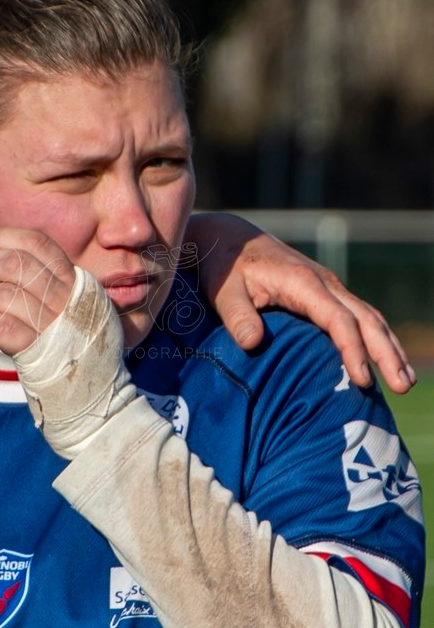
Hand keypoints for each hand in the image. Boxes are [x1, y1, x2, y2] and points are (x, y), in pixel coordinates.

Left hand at [0, 228, 76, 354]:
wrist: (85, 372)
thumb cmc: (60, 325)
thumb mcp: (61, 293)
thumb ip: (35, 272)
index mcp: (69, 277)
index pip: (36, 243)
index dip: (1, 237)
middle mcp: (62, 297)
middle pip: (14, 264)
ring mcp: (50, 324)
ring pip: (2, 295)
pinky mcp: (34, 348)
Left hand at [187, 213, 415, 393]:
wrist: (229, 240)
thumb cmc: (225, 268)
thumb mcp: (223, 291)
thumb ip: (237, 316)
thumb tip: (253, 343)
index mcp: (303, 283)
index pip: (338, 319)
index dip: (352, 350)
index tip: (360, 379)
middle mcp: (325, 284)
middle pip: (367, 320)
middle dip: (387, 353)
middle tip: (402, 387)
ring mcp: (329, 288)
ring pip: (370, 318)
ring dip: (389, 348)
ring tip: (404, 381)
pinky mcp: (326, 295)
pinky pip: (359, 318)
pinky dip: (376, 340)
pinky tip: (385, 363)